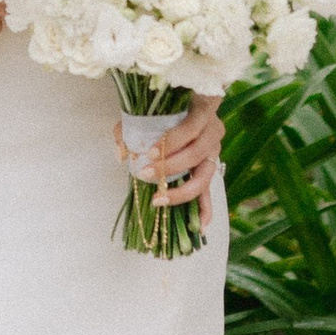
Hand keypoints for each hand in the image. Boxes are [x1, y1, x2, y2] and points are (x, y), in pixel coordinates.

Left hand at [122, 93, 223, 217]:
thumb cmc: (162, 110)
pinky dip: (205, 209)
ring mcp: (213, 153)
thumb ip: (129, 129)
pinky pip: (210, 192)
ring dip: (181, 191)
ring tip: (158, 200)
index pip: (191, 127)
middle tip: (145, 174)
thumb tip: (122, 154)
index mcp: (202, 111)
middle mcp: (213, 133)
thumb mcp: (144, 113)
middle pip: (196, 153)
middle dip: (170, 167)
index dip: (172, 142)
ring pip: (204, 177)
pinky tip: (199, 226)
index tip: (149, 153)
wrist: (182, 108)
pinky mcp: (209, 170)